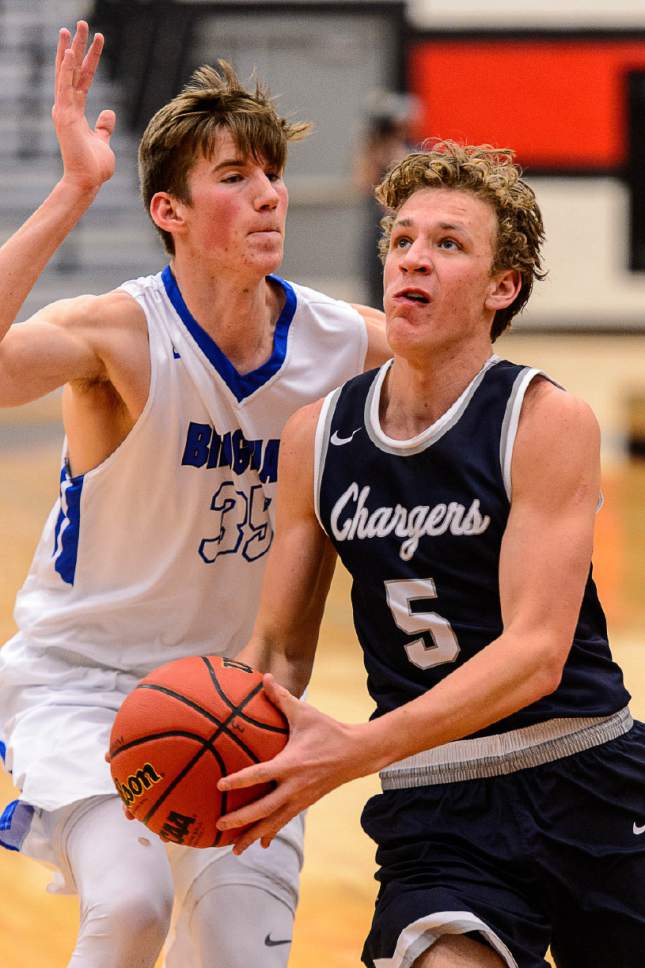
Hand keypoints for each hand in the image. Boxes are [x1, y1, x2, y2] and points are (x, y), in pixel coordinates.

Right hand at [52, 21, 115, 191]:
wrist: (87, 182)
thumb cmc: (94, 166)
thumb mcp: (103, 141)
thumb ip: (104, 126)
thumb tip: (108, 112)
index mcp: (76, 111)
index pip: (83, 78)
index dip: (89, 58)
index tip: (95, 39)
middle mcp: (67, 107)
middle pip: (73, 70)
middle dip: (77, 46)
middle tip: (82, 23)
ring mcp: (64, 111)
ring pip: (67, 73)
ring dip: (70, 50)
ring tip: (73, 28)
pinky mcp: (65, 117)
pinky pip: (65, 88)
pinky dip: (65, 70)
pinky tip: (68, 53)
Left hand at [216, 674, 367, 853]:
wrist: (357, 753)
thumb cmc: (328, 730)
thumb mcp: (305, 713)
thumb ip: (282, 697)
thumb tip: (264, 677)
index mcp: (291, 764)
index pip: (260, 775)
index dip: (239, 781)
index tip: (219, 786)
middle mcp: (295, 786)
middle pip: (264, 808)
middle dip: (241, 819)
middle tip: (220, 825)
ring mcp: (301, 799)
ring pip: (273, 822)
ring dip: (253, 836)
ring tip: (233, 850)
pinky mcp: (305, 803)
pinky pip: (284, 821)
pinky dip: (271, 833)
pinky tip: (261, 845)